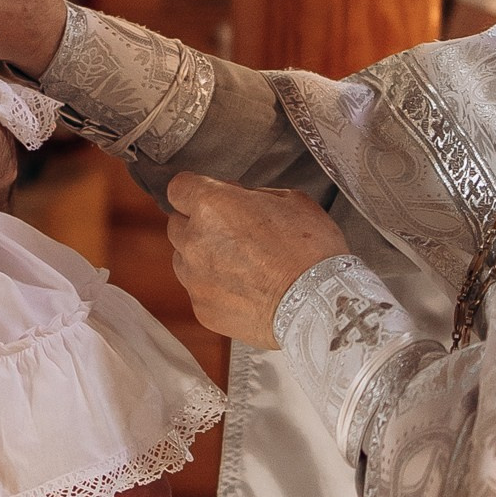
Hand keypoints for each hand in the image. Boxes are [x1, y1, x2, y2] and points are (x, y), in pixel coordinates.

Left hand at [167, 174, 348, 346]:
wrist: (318, 305)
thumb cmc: (311, 251)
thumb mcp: (291, 200)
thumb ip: (253, 195)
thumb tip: (239, 198)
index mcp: (212, 205)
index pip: (178, 188)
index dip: (194, 189)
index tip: (205, 195)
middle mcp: (194, 240)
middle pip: (177, 224)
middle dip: (198, 224)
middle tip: (232, 232)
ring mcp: (195, 278)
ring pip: (184, 260)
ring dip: (203, 257)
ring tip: (239, 265)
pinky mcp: (202, 309)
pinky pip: (199, 291)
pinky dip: (215, 288)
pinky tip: (245, 289)